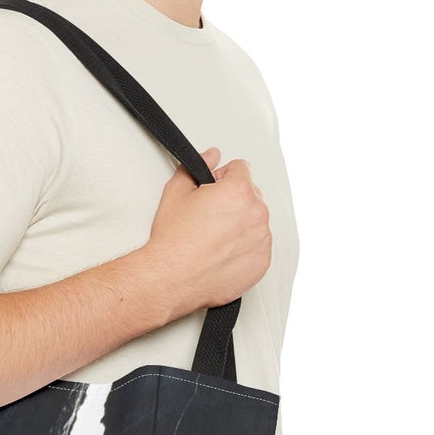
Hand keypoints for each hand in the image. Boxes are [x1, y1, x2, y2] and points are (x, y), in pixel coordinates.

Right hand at [146, 144, 272, 316]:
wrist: (171, 278)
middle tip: (209, 217)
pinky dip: (244, 247)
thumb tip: (212, 156)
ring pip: (256, 221)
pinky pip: (258, 246)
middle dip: (234, 200)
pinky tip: (221, 252)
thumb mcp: (176, 191)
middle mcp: (256, 213)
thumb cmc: (173, 241)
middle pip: (251, 194)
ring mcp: (262, 239)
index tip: (212, 191)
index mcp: (239, 191)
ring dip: (240, 224)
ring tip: (214, 237)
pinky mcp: (262, 262)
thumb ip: (199, 166)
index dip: (222, 177)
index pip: (241, 168)